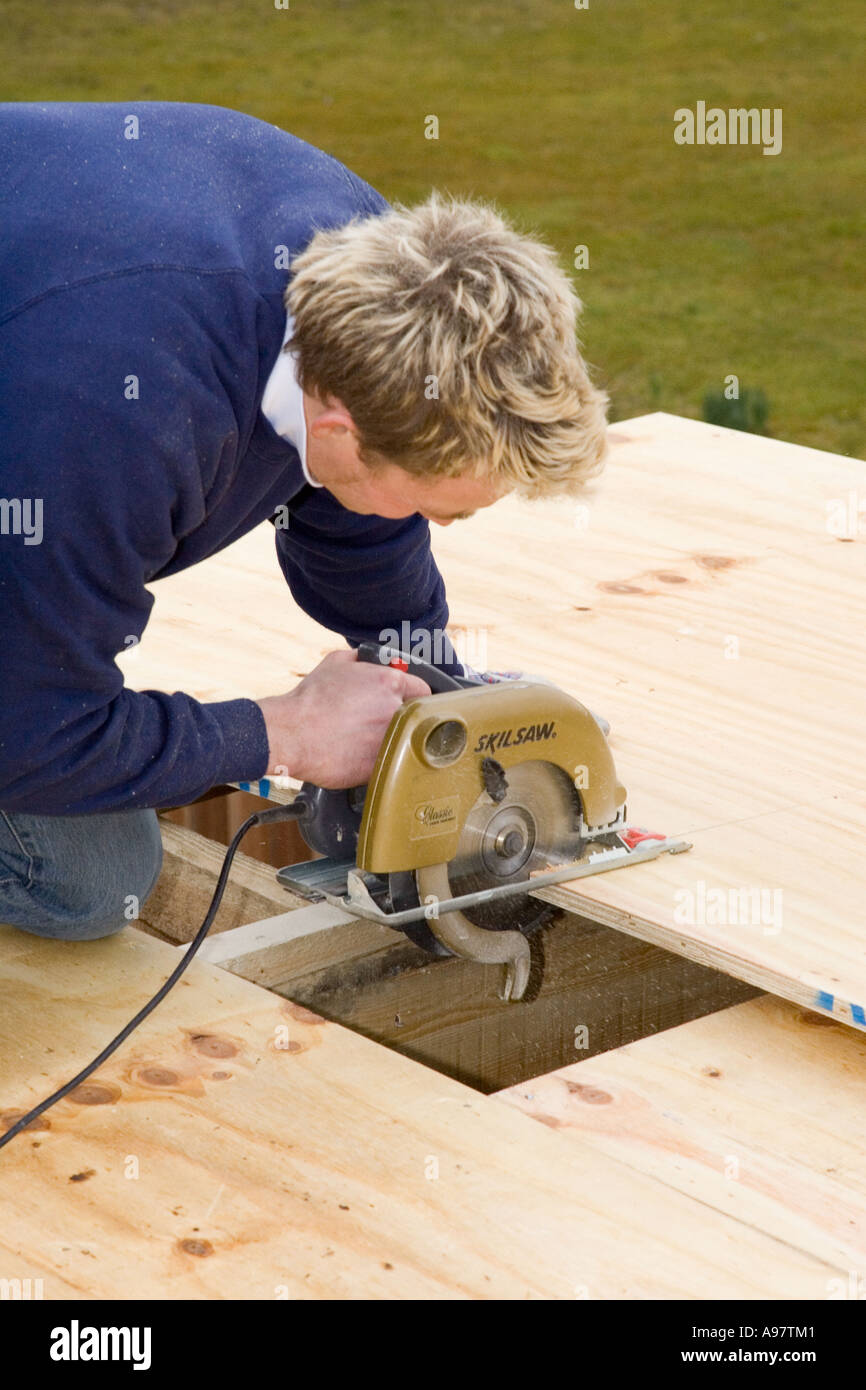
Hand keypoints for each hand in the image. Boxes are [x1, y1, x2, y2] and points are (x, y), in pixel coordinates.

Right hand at [255, 648, 430, 787]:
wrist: (291, 733)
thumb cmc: (311, 699)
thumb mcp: (336, 662)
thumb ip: (363, 660)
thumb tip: (372, 659)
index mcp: (390, 683)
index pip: (424, 690)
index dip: (413, 696)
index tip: (405, 702)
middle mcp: (395, 711)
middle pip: (417, 717)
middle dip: (403, 718)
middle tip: (380, 722)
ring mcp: (390, 740)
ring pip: (405, 741)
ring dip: (393, 740)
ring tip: (365, 739)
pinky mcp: (380, 764)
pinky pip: (391, 761)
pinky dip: (380, 759)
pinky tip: (360, 755)